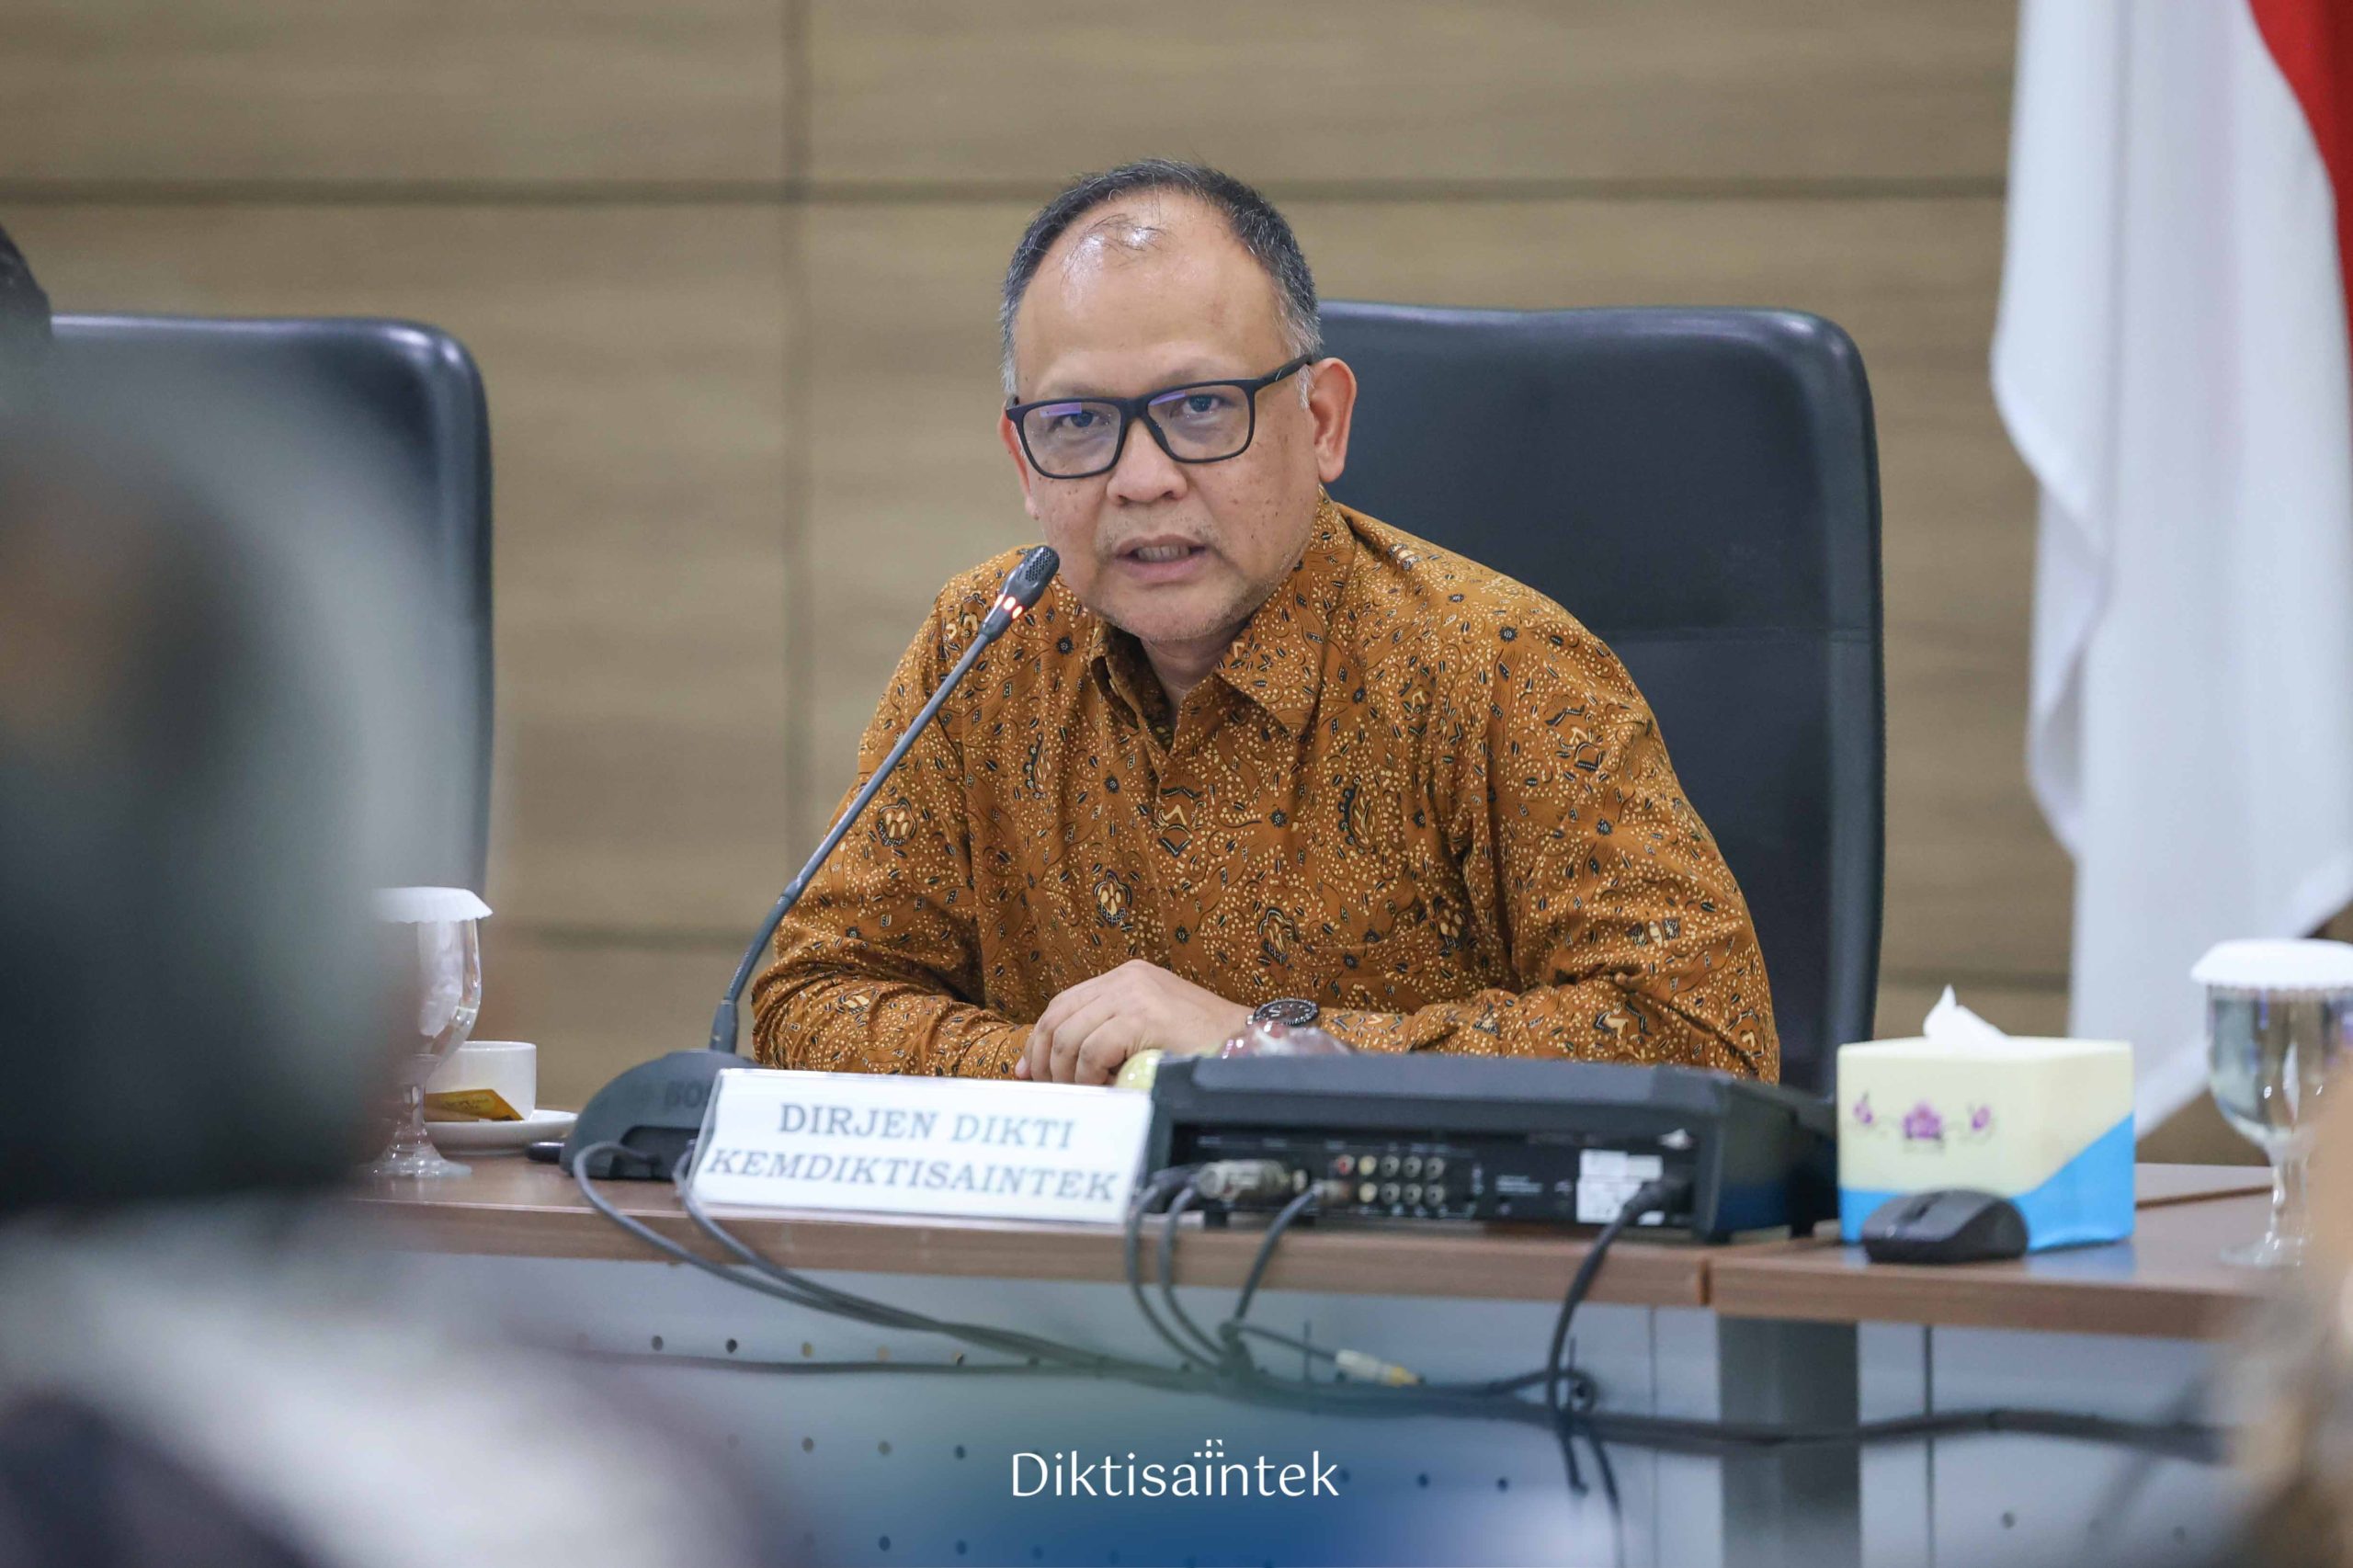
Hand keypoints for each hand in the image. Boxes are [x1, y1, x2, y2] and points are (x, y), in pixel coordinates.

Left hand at [1015, 960, 1251, 1084]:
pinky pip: (1093, 1051)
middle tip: (1051, 1093)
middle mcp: (1126, 978)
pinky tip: (1105, 1091)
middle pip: (1058, 1019)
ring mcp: (1135, 993)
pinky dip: (1090, 1078)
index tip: (1030, 1073)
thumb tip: (1045, 1066)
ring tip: (1083, 1097)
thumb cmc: (1202, 1047)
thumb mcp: (1147, 1032)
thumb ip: (1106, 1036)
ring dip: (1068, 1076)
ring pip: (1070, 1038)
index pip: (1062, 1004)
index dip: (1039, 1041)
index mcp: (1126, 977)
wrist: (1249, 1045)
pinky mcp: (1144, 1015)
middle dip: (1046, 1061)